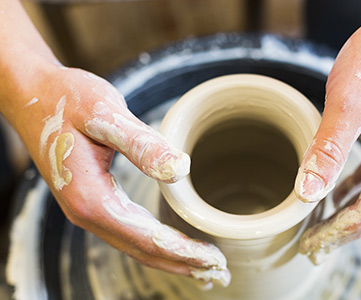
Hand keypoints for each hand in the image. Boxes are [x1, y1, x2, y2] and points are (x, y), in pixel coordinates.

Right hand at [3, 63, 229, 287]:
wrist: (32, 93)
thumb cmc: (66, 99)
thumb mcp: (105, 114)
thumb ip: (142, 144)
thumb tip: (181, 170)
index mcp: (91, 197)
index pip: (147, 238)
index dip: (183, 251)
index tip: (214, 260)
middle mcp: (86, 212)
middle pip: (143, 251)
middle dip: (182, 264)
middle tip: (219, 273)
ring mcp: (87, 208)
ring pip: (135, 245)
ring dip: (170, 259)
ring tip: (200, 268)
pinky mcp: (92, 200)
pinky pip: (127, 232)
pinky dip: (153, 244)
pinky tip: (168, 244)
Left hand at [295, 0, 360, 262]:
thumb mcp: (349, 103)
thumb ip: (328, 149)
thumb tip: (307, 191)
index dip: (338, 232)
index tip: (311, 245)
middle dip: (342, 229)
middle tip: (311, 244)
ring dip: (348, 212)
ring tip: (319, 225)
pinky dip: (357, 188)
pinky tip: (338, 193)